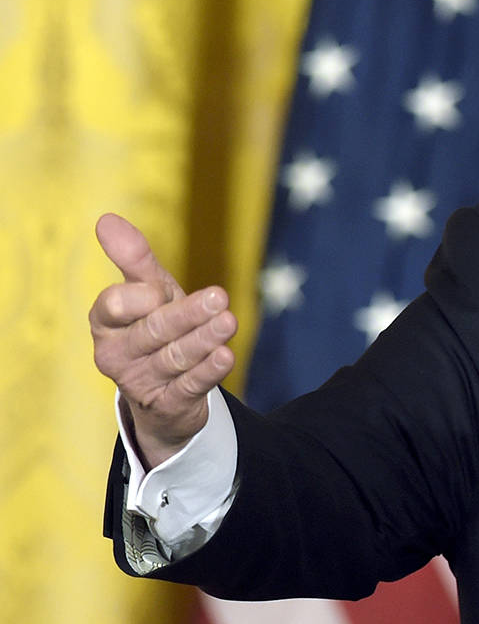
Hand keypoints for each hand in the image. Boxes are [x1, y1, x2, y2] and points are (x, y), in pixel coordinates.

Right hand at [89, 214, 237, 468]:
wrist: (165, 387)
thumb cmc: (155, 324)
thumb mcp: (148, 291)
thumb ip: (133, 258)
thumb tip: (106, 219)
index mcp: (105, 322)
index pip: (114, 305)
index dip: (138, 297)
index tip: (159, 288)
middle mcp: (115, 354)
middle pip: (152, 331)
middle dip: (186, 315)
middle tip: (219, 297)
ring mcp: (139, 382)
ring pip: (174, 358)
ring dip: (204, 340)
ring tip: (229, 321)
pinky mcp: (165, 405)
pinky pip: (188, 387)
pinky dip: (208, 371)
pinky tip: (226, 355)